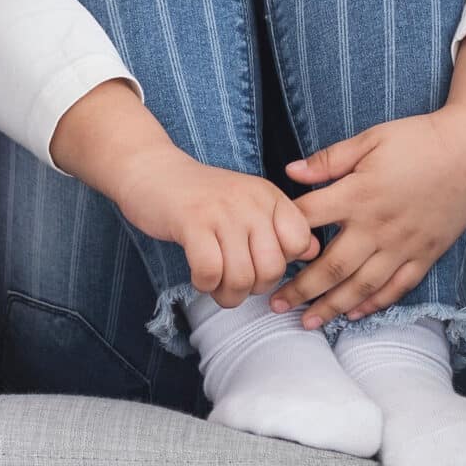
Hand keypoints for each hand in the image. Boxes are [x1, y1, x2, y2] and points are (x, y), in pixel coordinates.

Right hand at [110, 152, 320, 309]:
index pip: (299, 242)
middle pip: (272, 268)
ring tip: (216, 285)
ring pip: (242, 276)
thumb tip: (313, 251)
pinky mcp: (191, 222)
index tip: (258, 262)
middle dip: (253, 288)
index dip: (282, 263)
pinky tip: (199, 276)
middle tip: (233, 282)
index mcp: (269, 196)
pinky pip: (210, 272)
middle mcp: (251, 201)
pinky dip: (204, 284)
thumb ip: (281, 227)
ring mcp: (221, 210)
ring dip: (227, 293)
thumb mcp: (249, 204)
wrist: (152, 172)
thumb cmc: (203, 198)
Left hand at [271, 106, 465, 330]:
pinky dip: (374, 303)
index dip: (284, 236)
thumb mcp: (370, 138)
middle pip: (331, 266)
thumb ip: (329, 159)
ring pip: (361, 285)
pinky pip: (397, 287)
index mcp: (359, 194)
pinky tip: (355, 313)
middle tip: (275, 305)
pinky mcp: (426, 254)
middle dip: (300, 288)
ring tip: (308, 321)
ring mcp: (403, 245)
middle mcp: (378, 226)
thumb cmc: (419, 139)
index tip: (264, 249)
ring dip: (332, 306)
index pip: (309, 220)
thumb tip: (290, 172)